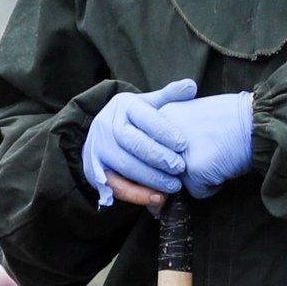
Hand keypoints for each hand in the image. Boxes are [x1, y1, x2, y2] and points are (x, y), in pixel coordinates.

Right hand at [81, 79, 194, 208]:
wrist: (103, 134)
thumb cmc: (135, 119)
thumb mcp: (149, 104)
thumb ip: (169, 96)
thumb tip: (191, 86)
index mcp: (124, 106)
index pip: (144, 117)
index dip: (164, 131)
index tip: (183, 144)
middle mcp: (107, 125)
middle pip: (133, 142)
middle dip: (158, 157)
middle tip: (180, 168)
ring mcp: (99, 148)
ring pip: (125, 165)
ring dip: (150, 178)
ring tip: (173, 186)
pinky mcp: (96, 170)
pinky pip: (116, 185)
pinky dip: (137, 194)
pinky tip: (157, 199)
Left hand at [151, 92, 254, 197]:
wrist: (256, 119)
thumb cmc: (228, 119)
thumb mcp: (191, 116)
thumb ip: (170, 139)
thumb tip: (160, 172)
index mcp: (159, 116)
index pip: (150, 152)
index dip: (172, 157)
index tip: (196, 144)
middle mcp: (161, 134)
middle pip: (160, 170)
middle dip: (182, 170)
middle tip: (208, 149)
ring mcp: (176, 154)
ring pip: (176, 183)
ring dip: (197, 178)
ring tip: (215, 155)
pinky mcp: (194, 169)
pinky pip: (197, 192)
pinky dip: (212, 186)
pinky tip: (223, 164)